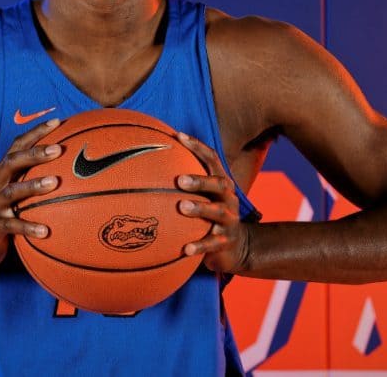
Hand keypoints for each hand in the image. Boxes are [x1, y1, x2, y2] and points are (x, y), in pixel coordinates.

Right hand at [0, 119, 62, 269]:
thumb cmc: (2, 213)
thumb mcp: (16, 192)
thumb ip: (34, 178)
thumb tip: (71, 168)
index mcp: (2, 173)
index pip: (18, 146)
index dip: (35, 132)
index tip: (57, 121)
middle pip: (12, 162)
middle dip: (35, 153)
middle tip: (59, 149)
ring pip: (12, 192)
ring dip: (34, 186)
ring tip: (55, 182)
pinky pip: (12, 226)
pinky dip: (28, 227)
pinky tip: (46, 231)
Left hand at [175, 132, 249, 273]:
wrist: (237, 248)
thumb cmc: (210, 216)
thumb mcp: (204, 197)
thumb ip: (185, 182)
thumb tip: (149, 159)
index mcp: (221, 184)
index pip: (212, 159)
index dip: (197, 146)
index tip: (178, 136)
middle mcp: (228, 199)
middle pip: (218, 184)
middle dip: (200, 180)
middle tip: (180, 180)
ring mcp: (229, 220)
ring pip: (216, 212)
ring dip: (199, 208)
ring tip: (182, 207)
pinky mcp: (225, 242)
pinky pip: (212, 244)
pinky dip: (199, 246)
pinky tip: (185, 249)